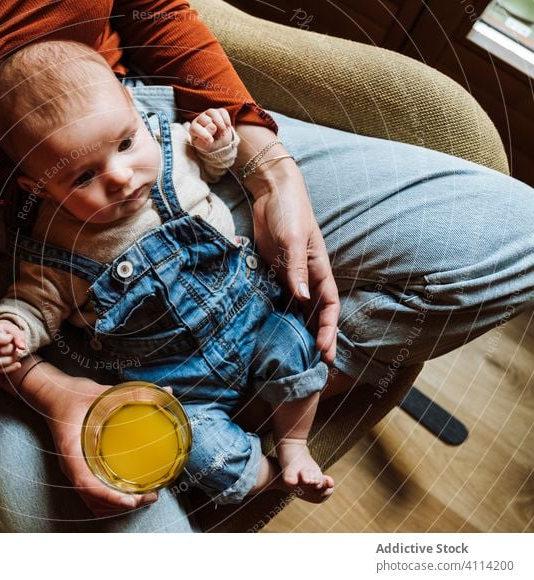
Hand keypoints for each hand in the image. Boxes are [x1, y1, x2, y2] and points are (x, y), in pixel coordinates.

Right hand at [0, 319, 26, 373]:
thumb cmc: (4, 333)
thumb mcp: (12, 329)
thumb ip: (18, 336)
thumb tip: (22, 347)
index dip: (6, 340)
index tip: (10, 337)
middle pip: (0, 352)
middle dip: (12, 349)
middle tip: (14, 346)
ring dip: (11, 360)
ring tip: (16, 353)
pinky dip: (10, 368)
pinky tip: (17, 364)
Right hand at [32, 372, 159, 516]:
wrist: (51, 396)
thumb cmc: (70, 395)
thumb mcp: (98, 392)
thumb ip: (130, 393)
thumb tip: (166, 393)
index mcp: (71, 449)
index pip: (85, 482)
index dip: (108, 496)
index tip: (130, 501)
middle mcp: (70, 465)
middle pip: (93, 500)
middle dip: (122, 504)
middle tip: (150, 496)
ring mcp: (74, 470)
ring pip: (93, 502)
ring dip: (116, 507)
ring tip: (143, 497)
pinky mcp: (79, 469)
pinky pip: (92, 496)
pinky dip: (110, 502)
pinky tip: (128, 494)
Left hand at [189, 108, 233, 152]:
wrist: (219, 142)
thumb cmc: (209, 145)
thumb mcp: (206, 146)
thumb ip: (206, 138)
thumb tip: (213, 126)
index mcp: (193, 129)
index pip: (195, 128)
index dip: (203, 134)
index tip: (211, 141)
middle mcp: (199, 119)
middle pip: (204, 119)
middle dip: (213, 129)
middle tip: (219, 137)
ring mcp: (208, 114)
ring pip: (212, 112)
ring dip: (220, 123)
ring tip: (223, 131)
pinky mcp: (218, 112)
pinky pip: (222, 111)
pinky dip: (226, 120)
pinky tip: (227, 127)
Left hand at [250, 162, 338, 363]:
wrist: (271, 192)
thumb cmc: (290, 211)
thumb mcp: (294, 240)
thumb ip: (297, 269)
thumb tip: (302, 298)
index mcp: (319, 270)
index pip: (329, 306)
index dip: (329, 329)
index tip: (325, 351)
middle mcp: (307, 277)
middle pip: (315, 314)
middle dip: (316, 339)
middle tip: (314, 366)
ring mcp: (289, 275)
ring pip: (296, 310)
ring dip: (296, 330)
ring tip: (292, 356)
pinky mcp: (272, 272)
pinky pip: (277, 298)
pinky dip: (277, 314)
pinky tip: (269, 330)